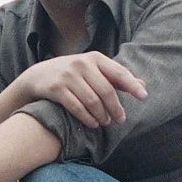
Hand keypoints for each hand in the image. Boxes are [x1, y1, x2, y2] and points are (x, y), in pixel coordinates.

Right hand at [19, 52, 147, 129]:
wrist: (38, 75)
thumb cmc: (72, 73)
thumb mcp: (93, 69)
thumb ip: (115, 77)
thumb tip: (142, 85)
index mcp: (94, 58)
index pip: (118, 73)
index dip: (132, 85)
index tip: (144, 97)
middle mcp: (81, 64)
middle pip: (106, 91)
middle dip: (116, 108)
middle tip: (121, 120)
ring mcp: (67, 76)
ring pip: (92, 101)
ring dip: (102, 115)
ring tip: (106, 122)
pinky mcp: (56, 88)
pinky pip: (76, 108)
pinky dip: (87, 118)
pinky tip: (93, 123)